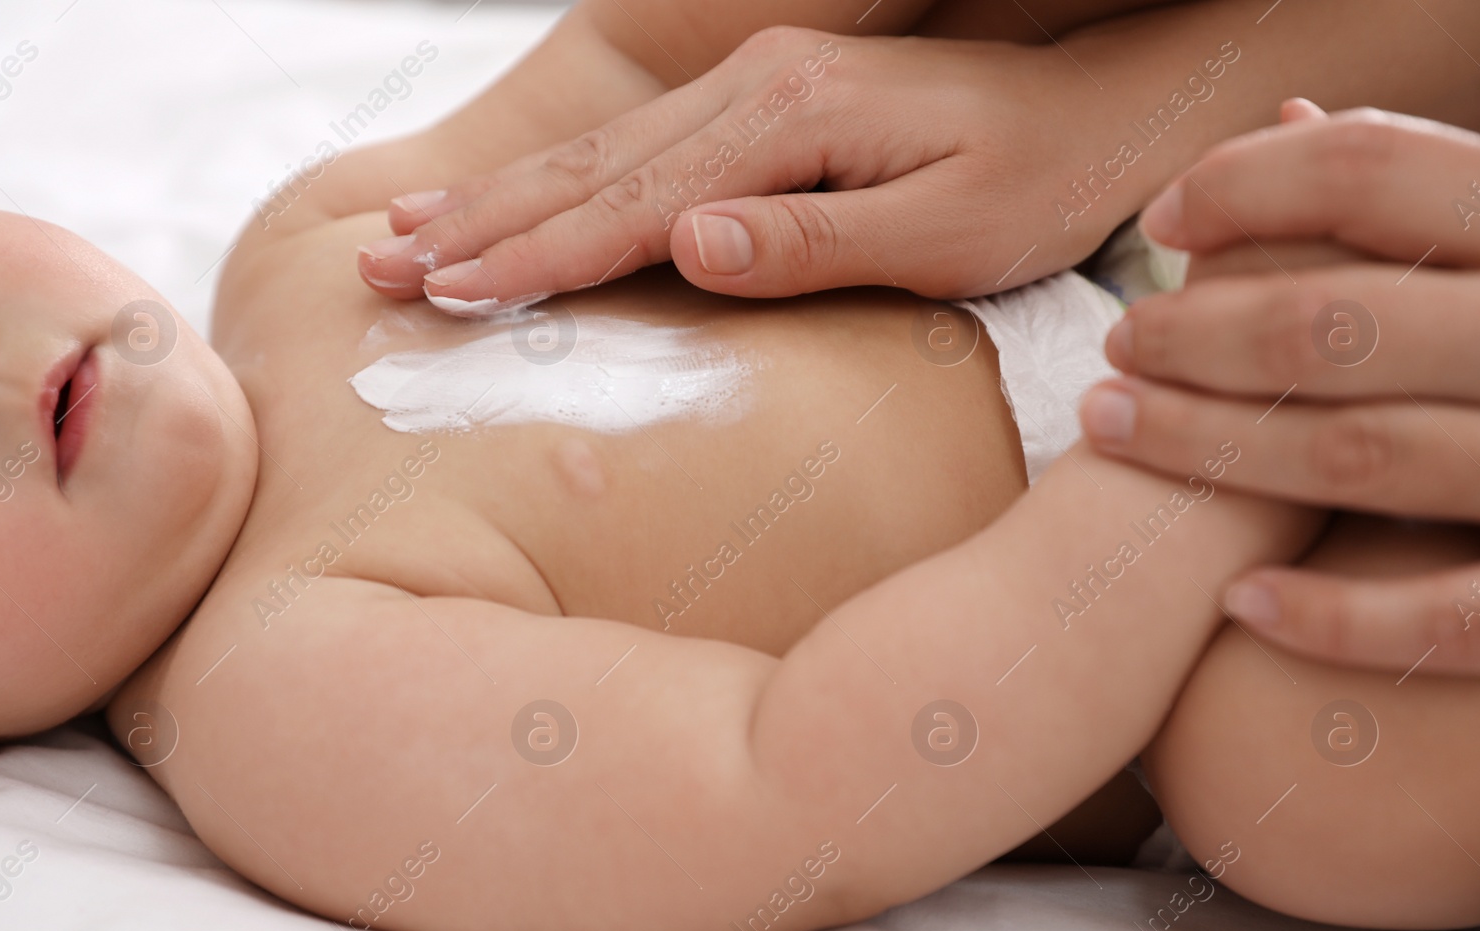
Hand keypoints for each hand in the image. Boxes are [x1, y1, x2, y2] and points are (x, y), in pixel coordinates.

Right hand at [356, 28, 1130, 311]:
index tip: (447, 296)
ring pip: (603, 152)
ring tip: (411, 236)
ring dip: (502, 198)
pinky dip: (563, 182)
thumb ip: (813, 241)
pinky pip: (640, 147)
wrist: (1100, 109)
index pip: (634, 205)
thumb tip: (687, 245)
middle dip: (482, 225)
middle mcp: (757, 88)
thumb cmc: (1036, 185)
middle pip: (593, 169)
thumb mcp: (944, 233)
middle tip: (379, 271)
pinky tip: (518, 200)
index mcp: (790, 119)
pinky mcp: (768, 100)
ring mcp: (758, 85)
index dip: (535, 256)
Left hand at [1080, 102, 1479, 674]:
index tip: (1163, 221)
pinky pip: (1455, 620)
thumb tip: (1288, 121)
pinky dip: (1339, 617)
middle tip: (1116, 342)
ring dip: (1210, 446)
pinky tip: (1238, 600)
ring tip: (1108, 425)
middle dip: (1196, 332)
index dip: (1245, 184)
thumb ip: (1429, 192)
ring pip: (1362, 456)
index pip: (1374, 170)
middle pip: (1334, 322)